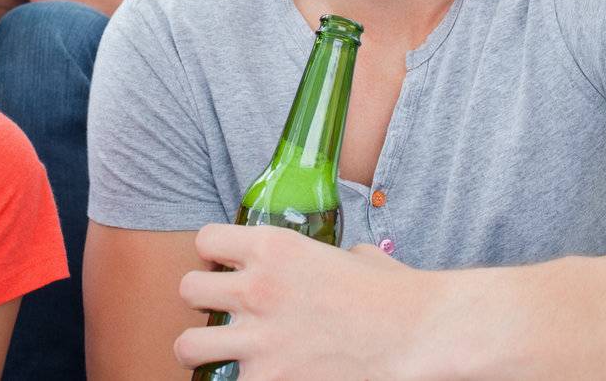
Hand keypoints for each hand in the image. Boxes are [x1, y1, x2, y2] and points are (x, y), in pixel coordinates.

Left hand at [174, 224, 432, 379]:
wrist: (418, 335)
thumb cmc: (396, 296)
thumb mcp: (354, 257)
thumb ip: (330, 256)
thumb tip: (340, 261)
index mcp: (275, 247)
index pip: (206, 240)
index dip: (215, 254)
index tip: (225, 266)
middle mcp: (257, 289)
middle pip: (188, 290)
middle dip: (203, 301)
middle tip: (224, 312)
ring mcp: (259, 341)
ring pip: (187, 346)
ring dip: (202, 349)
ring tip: (221, 353)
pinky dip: (240, 380)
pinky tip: (260, 375)